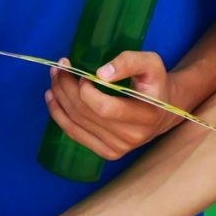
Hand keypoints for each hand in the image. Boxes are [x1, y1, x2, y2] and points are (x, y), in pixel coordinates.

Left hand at [45, 49, 177, 160]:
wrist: (162, 110)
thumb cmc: (154, 83)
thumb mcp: (151, 63)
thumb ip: (129, 62)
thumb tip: (100, 73)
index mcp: (146, 116)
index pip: (105, 108)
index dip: (86, 90)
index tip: (82, 73)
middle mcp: (131, 137)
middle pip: (85, 113)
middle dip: (66, 87)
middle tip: (60, 67)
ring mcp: (117, 149)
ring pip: (75, 123)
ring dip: (59, 98)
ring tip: (55, 78)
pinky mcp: (107, 153)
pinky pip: (74, 134)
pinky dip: (59, 115)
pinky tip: (53, 98)